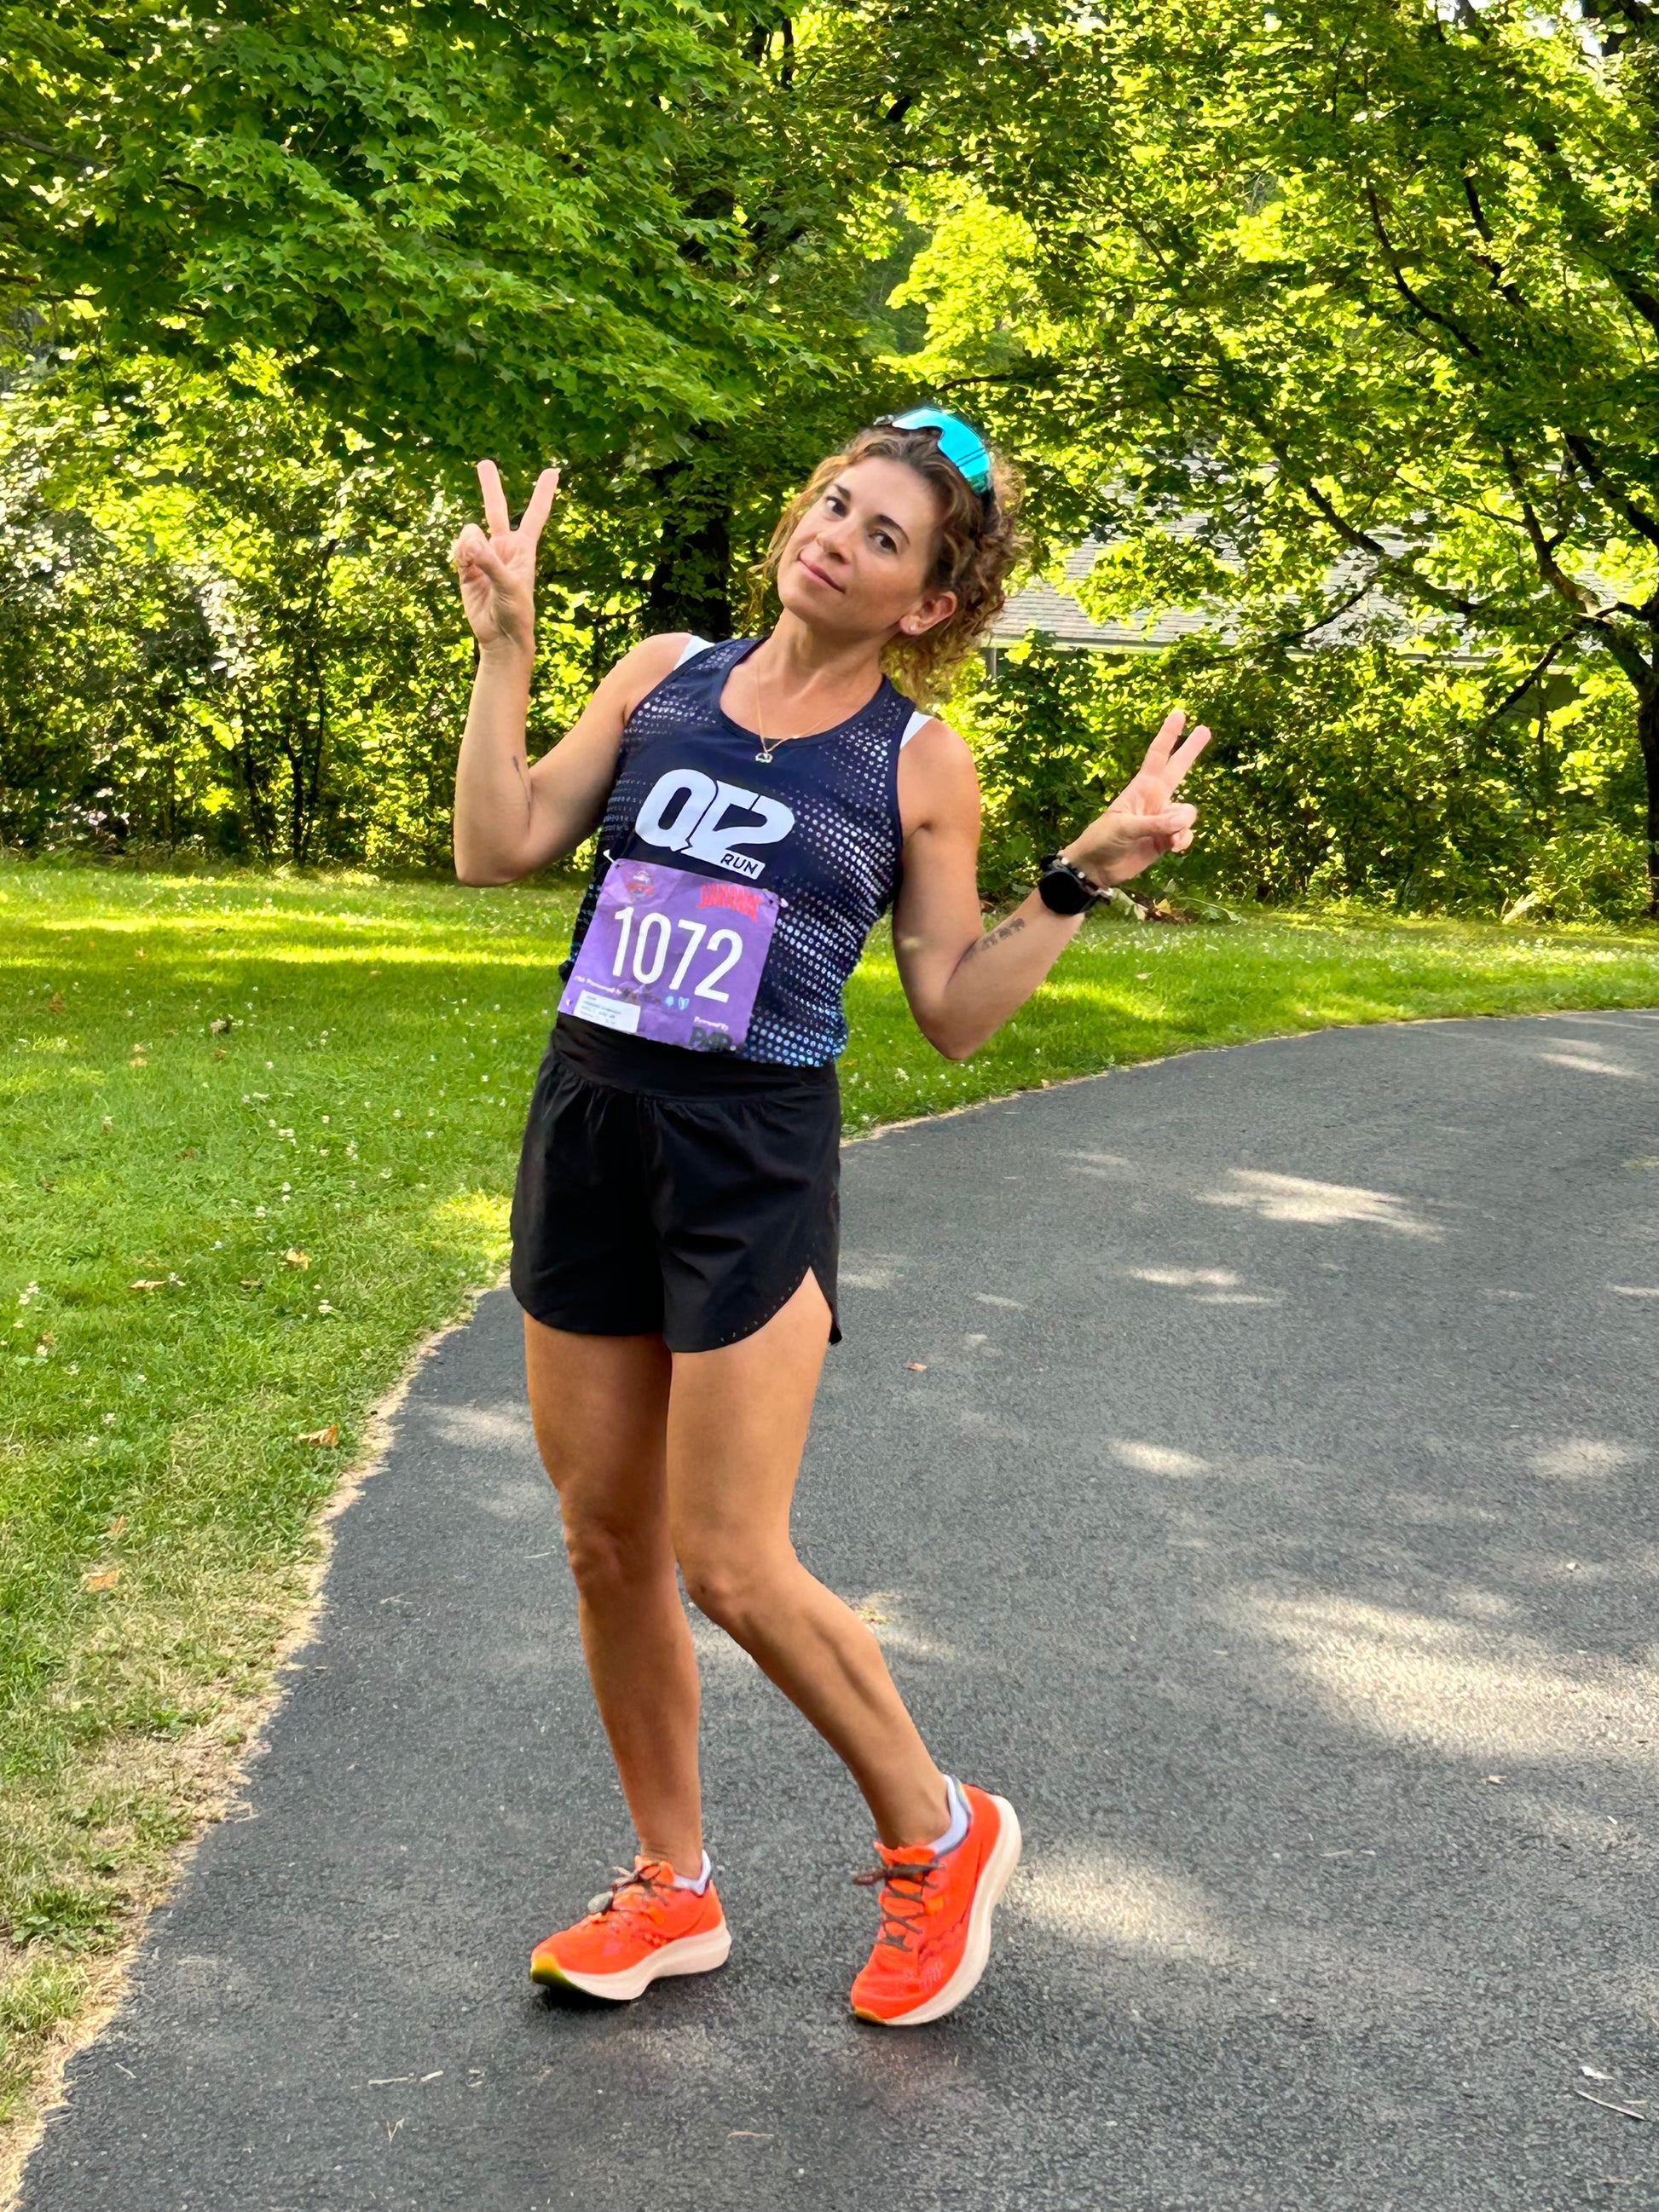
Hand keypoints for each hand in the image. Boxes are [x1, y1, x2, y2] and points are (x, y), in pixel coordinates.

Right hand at [452, 460, 559, 656]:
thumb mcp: (509, 586)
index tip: (554, 470)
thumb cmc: (516, 612)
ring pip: (469, 532)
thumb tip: (469, 535)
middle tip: (483, 463)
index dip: (544, 492)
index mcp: (523, 548)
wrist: (501, 637)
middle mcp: (503, 547)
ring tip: (476, 565)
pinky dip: (460, 555)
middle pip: (495, 508)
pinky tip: (466, 569)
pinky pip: (458, 550)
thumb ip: (489, 560)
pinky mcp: (466, 568)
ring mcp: (483, 556)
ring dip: (468, 544)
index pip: (535, 514)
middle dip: (490, 486)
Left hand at [1062, 709, 1212, 887]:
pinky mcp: (1166, 840)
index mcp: (1141, 788)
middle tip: (1206, 729)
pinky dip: (1183, 841)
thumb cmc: (1102, 839)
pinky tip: (1171, 847)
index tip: (1179, 714)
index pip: (1157, 755)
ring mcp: (1162, 820)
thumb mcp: (1124, 827)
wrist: (1097, 867)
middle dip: (1191, 750)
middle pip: (1178, 769)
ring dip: (1181, 825)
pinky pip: (1186, 835)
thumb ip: (1155, 823)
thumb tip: (1183, 821)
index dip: (1168, 735)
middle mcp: (1155, 799)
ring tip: (1167, 838)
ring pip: (1187, 812)